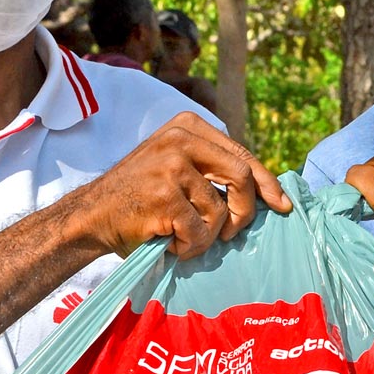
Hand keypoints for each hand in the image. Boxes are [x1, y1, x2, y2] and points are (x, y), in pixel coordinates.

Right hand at [73, 111, 290, 258]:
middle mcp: (181, 140)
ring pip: (220, 210)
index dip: (267, 183)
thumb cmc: (140, 196)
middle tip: (232, 233)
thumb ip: (211, 166)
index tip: (281, 204)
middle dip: (245, 212)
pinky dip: (188, 247)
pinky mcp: (164, 197)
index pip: (241, 154)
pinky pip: (199, 232)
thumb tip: (265, 190)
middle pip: (242, 176)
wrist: (92, 215)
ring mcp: (171, 167)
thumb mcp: (175, 163)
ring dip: (206, 235)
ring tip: (182, 236)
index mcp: (187, 126)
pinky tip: (169, 243)